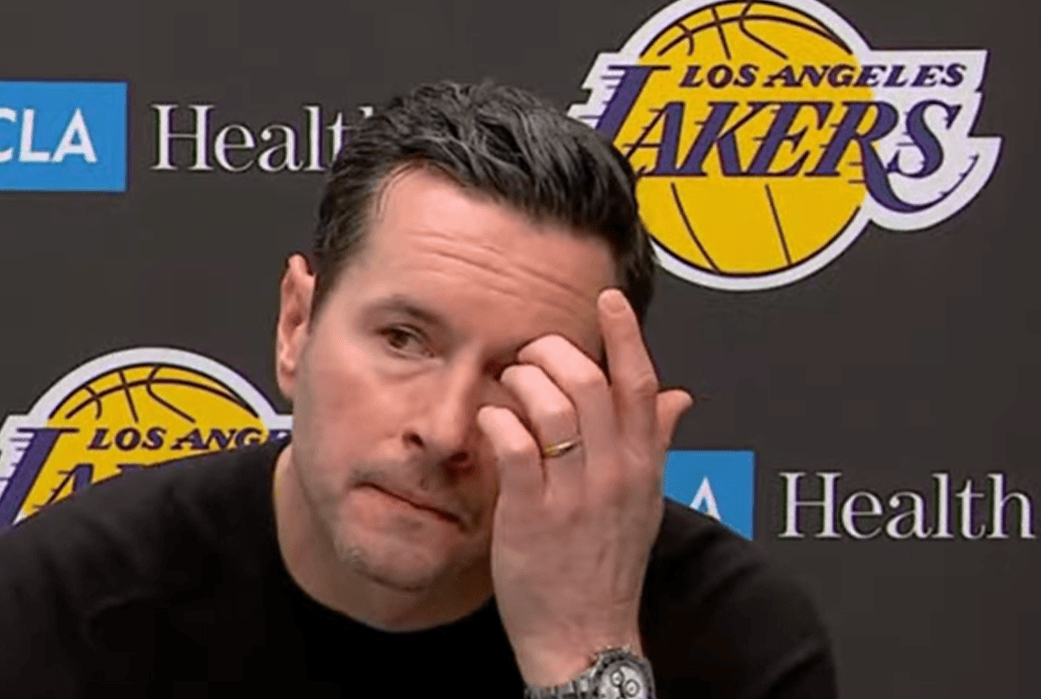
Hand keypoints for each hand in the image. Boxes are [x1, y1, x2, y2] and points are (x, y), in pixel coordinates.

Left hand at [476, 288, 692, 685]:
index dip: (626, 335)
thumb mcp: (645, 501)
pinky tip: (490, 420)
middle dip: (555, 352)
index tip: (608, 300)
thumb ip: (656, 443)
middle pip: (592, 384)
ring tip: (507, 384)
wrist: (584, 634)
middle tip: (531, 352)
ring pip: (553, 407)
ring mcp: (574, 495)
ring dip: (523, 381)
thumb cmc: (607, 565)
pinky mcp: (532, 515)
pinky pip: (515, 446)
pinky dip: (498, 420)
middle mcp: (614, 475)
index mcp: (643, 467)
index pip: (641, 385)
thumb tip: (677, 396)